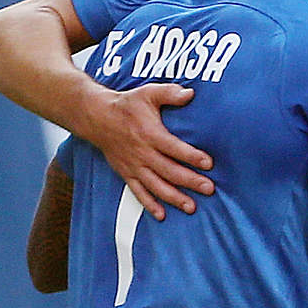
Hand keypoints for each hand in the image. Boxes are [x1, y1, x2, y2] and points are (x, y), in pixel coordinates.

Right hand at [82, 83, 214, 219]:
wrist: (97, 117)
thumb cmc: (128, 105)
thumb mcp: (148, 93)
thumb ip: (170, 93)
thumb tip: (191, 93)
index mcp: (150, 133)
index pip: (174, 147)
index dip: (191, 156)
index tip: (208, 163)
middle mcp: (142, 153)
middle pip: (169, 170)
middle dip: (190, 181)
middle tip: (209, 189)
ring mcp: (134, 166)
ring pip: (156, 185)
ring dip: (174, 198)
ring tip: (191, 207)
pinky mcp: (126, 173)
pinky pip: (138, 192)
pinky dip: (149, 204)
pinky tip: (161, 215)